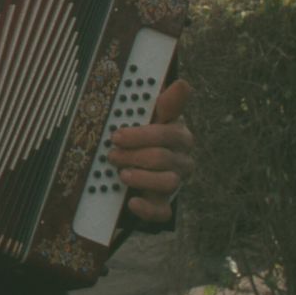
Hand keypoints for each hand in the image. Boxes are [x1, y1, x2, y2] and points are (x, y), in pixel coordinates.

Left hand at [110, 78, 193, 221]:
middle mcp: (181, 159)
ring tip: (121, 174)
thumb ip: (165, 102)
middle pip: (162, 158)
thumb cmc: (143, 135)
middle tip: (112, 154)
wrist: (135, 165)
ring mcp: (174, 183)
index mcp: (178, 135)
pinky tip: (132, 202)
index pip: (167, 133)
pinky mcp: (165, 204)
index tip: (117, 135)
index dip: (141, 135)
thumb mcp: (149, 116)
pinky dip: (147, 208)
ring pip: (167, 183)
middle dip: (134, 155)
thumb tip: (183, 83)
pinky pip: (162, 211)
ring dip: (142, 178)